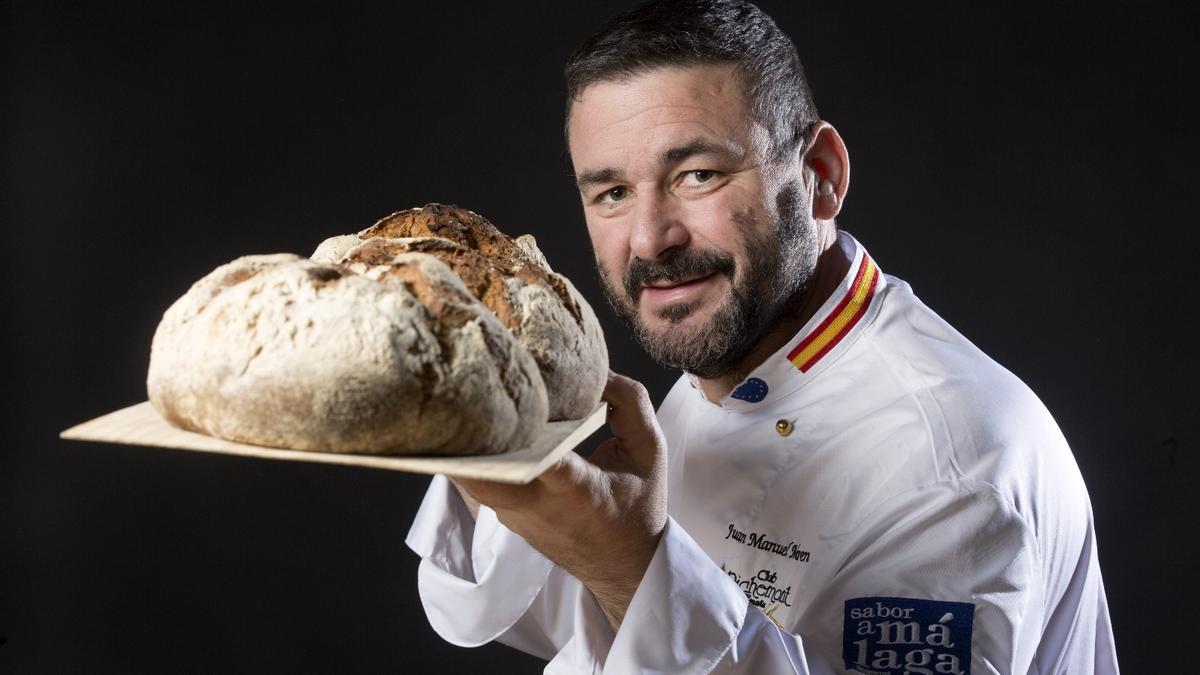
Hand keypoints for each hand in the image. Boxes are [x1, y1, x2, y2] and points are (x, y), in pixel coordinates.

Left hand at [452, 371, 667, 629]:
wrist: (623, 566)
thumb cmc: (638, 505)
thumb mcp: (648, 451)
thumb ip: (629, 402)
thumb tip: (596, 366)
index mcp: (576, 490)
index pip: (539, 458)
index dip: (516, 428)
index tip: (501, 394)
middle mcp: (537, 507)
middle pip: (481, 472)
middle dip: (465, 436)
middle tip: (458, 387)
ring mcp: (514, 516)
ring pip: (469, 479)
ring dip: (462, 444)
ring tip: (459, 397)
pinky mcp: (503, 517)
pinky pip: (476, 484)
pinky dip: (470, 456)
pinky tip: (472, 425)